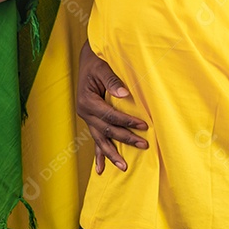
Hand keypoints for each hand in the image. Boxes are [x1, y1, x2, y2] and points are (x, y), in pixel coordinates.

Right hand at [77, 40, 148, 173]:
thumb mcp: (103, 67)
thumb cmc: (97, 62)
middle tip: (144, 145)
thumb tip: (124, 94)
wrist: (87, 59)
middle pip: (107, 130)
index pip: (110, 115)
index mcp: (87, 101)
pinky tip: (100, 169)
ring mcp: (87, 118)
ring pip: (100, 140)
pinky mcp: (91, 120)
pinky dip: (98, 154)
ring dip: (111, 154)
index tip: (143, 125)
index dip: (127, 121)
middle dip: (125, 139)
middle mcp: (85, 112)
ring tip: (123, 167)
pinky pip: (95, 139)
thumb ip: (112, 80)